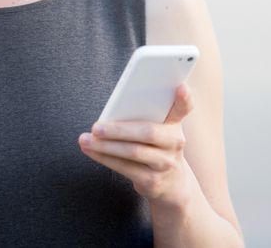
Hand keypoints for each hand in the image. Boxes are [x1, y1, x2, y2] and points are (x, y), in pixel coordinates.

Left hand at [78, 84, 195, 205]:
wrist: (172, 184)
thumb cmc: (156, 147)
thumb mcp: (158, 131)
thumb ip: (142, 117)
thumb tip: (110, 113)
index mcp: (175, 124)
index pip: (183, 108)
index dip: (185, 98)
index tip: (180, 87)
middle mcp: (175, 143)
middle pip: (147, 133)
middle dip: (118, 130)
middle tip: (96, 127)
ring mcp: (165, 163)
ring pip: (132, 152)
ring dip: (104, 146)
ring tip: (85, 140)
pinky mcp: (152, 181)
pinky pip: (124, 168)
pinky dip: (104, 158)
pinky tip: (90, 151)